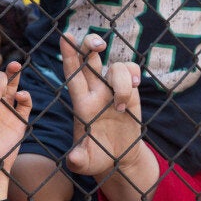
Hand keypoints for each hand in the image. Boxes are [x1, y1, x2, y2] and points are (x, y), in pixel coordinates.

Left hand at [60, 33, 142, 178]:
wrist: (118, 160)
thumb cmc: (97, 159)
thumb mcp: (86, 163)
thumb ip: (79, 160)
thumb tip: (74, 160)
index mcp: (81, 103)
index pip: (72, 74)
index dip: (68, 55)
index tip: (65, 36)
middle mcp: (95, 91)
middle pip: (89, 57)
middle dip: (90, 44)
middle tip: (98, 46)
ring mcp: (112, 90)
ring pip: (115, 66)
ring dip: (120, 80)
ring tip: (121, 105)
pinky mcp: (130, 92)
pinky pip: (131, 71)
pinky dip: (134, 76)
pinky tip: (134, 88)